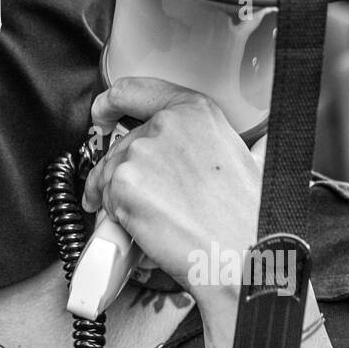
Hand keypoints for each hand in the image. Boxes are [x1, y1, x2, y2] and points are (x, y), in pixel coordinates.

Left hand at [82, 77, 261, 310]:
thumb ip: (205, 141)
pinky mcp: (122, 183)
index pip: (135, 90)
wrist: (243, 256)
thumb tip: (201, 147)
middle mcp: (166, 124)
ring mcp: (141, 152)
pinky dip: (112, 216)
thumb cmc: (246, 218)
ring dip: (115, 197)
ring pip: (108, 173)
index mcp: (196, 111)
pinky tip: (137, 228)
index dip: (110, 104)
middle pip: (122, 144)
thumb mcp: (239, 157)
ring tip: (144, 220)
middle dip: (124, 172)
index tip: (103, 114)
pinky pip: (102, 198)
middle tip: (145, 201)